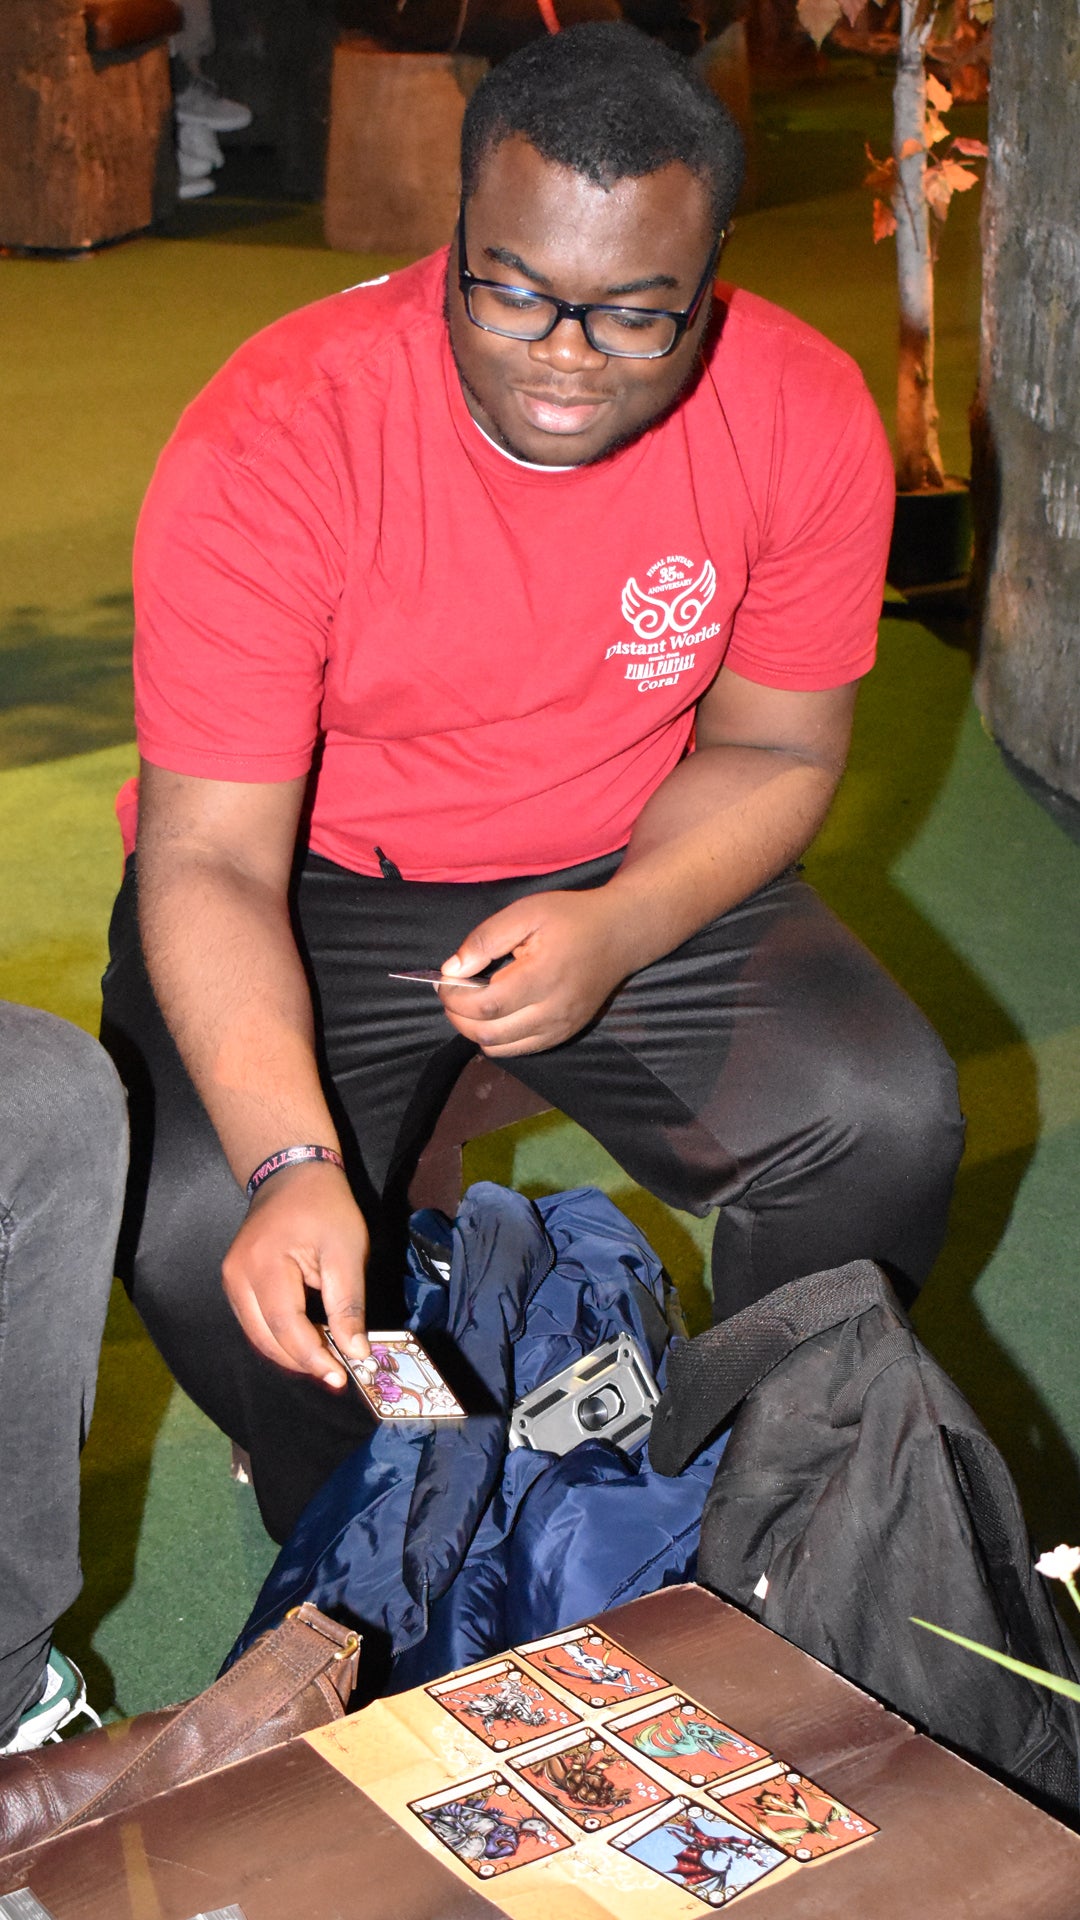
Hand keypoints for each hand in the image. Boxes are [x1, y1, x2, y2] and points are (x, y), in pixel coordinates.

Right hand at [221, 1160, 368, 1384]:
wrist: (292, 1173)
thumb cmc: (325, 1207)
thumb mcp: (347, 1251)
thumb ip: (348, 1304)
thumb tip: (355, 1352)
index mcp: (264, 1264)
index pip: (286, 1326)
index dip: (313, 1356)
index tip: (340, 1376)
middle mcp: (237, 1276)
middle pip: (266, 1337)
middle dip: (301, 1361)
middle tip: (336, 1374)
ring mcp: (231, 1280)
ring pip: (257, 1335)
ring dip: (289, 1353)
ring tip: (325, 1361)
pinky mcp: (234, 1282)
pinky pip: (254, 1322)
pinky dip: (278, 1337)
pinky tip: (306, 1341)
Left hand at [436, 888, 631, 1055]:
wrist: (620, 934)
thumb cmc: (571, 918)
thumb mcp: (526, 912)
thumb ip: (486, 940)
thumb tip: (452, 970)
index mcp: (542, 977)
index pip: (485, 1005)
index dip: (454, 997)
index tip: (444, 980)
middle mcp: (553, 1011)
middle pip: (488, 1034)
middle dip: (458, 1016)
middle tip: (452, 992)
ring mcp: (560, 1028)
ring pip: (500, 1048)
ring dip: (475, 1030)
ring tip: (472, 1003)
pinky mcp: (563, 1034)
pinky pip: (519, 1050)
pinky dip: (497, 1039)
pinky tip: (495, 1014)